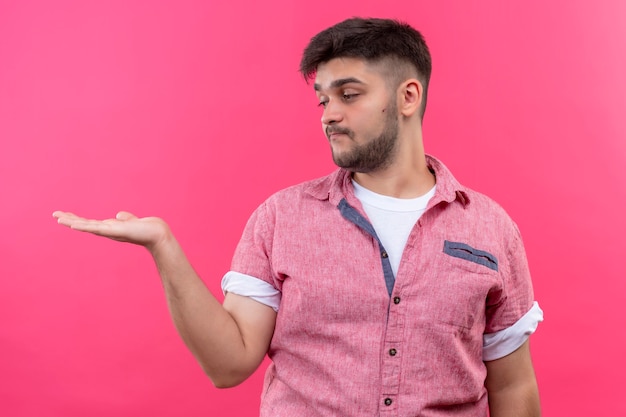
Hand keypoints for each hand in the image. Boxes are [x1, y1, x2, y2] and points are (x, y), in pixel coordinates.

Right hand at [52, 211, 170, 251]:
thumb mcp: (133, 221)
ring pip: (87, 226)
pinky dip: (85, 227)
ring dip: (72, 222)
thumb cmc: (148, 229)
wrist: (158, 235)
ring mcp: (111, 232)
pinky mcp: (115, 231)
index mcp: (111, 228)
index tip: (65, 215)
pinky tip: (74, 225)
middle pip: (85, 224)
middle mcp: (108, 231)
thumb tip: (119, 215)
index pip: (91, 223)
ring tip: (58, 218)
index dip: (78, 219)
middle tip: (55, 215)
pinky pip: (97, 228)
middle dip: (70, 220)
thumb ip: (125, 218)